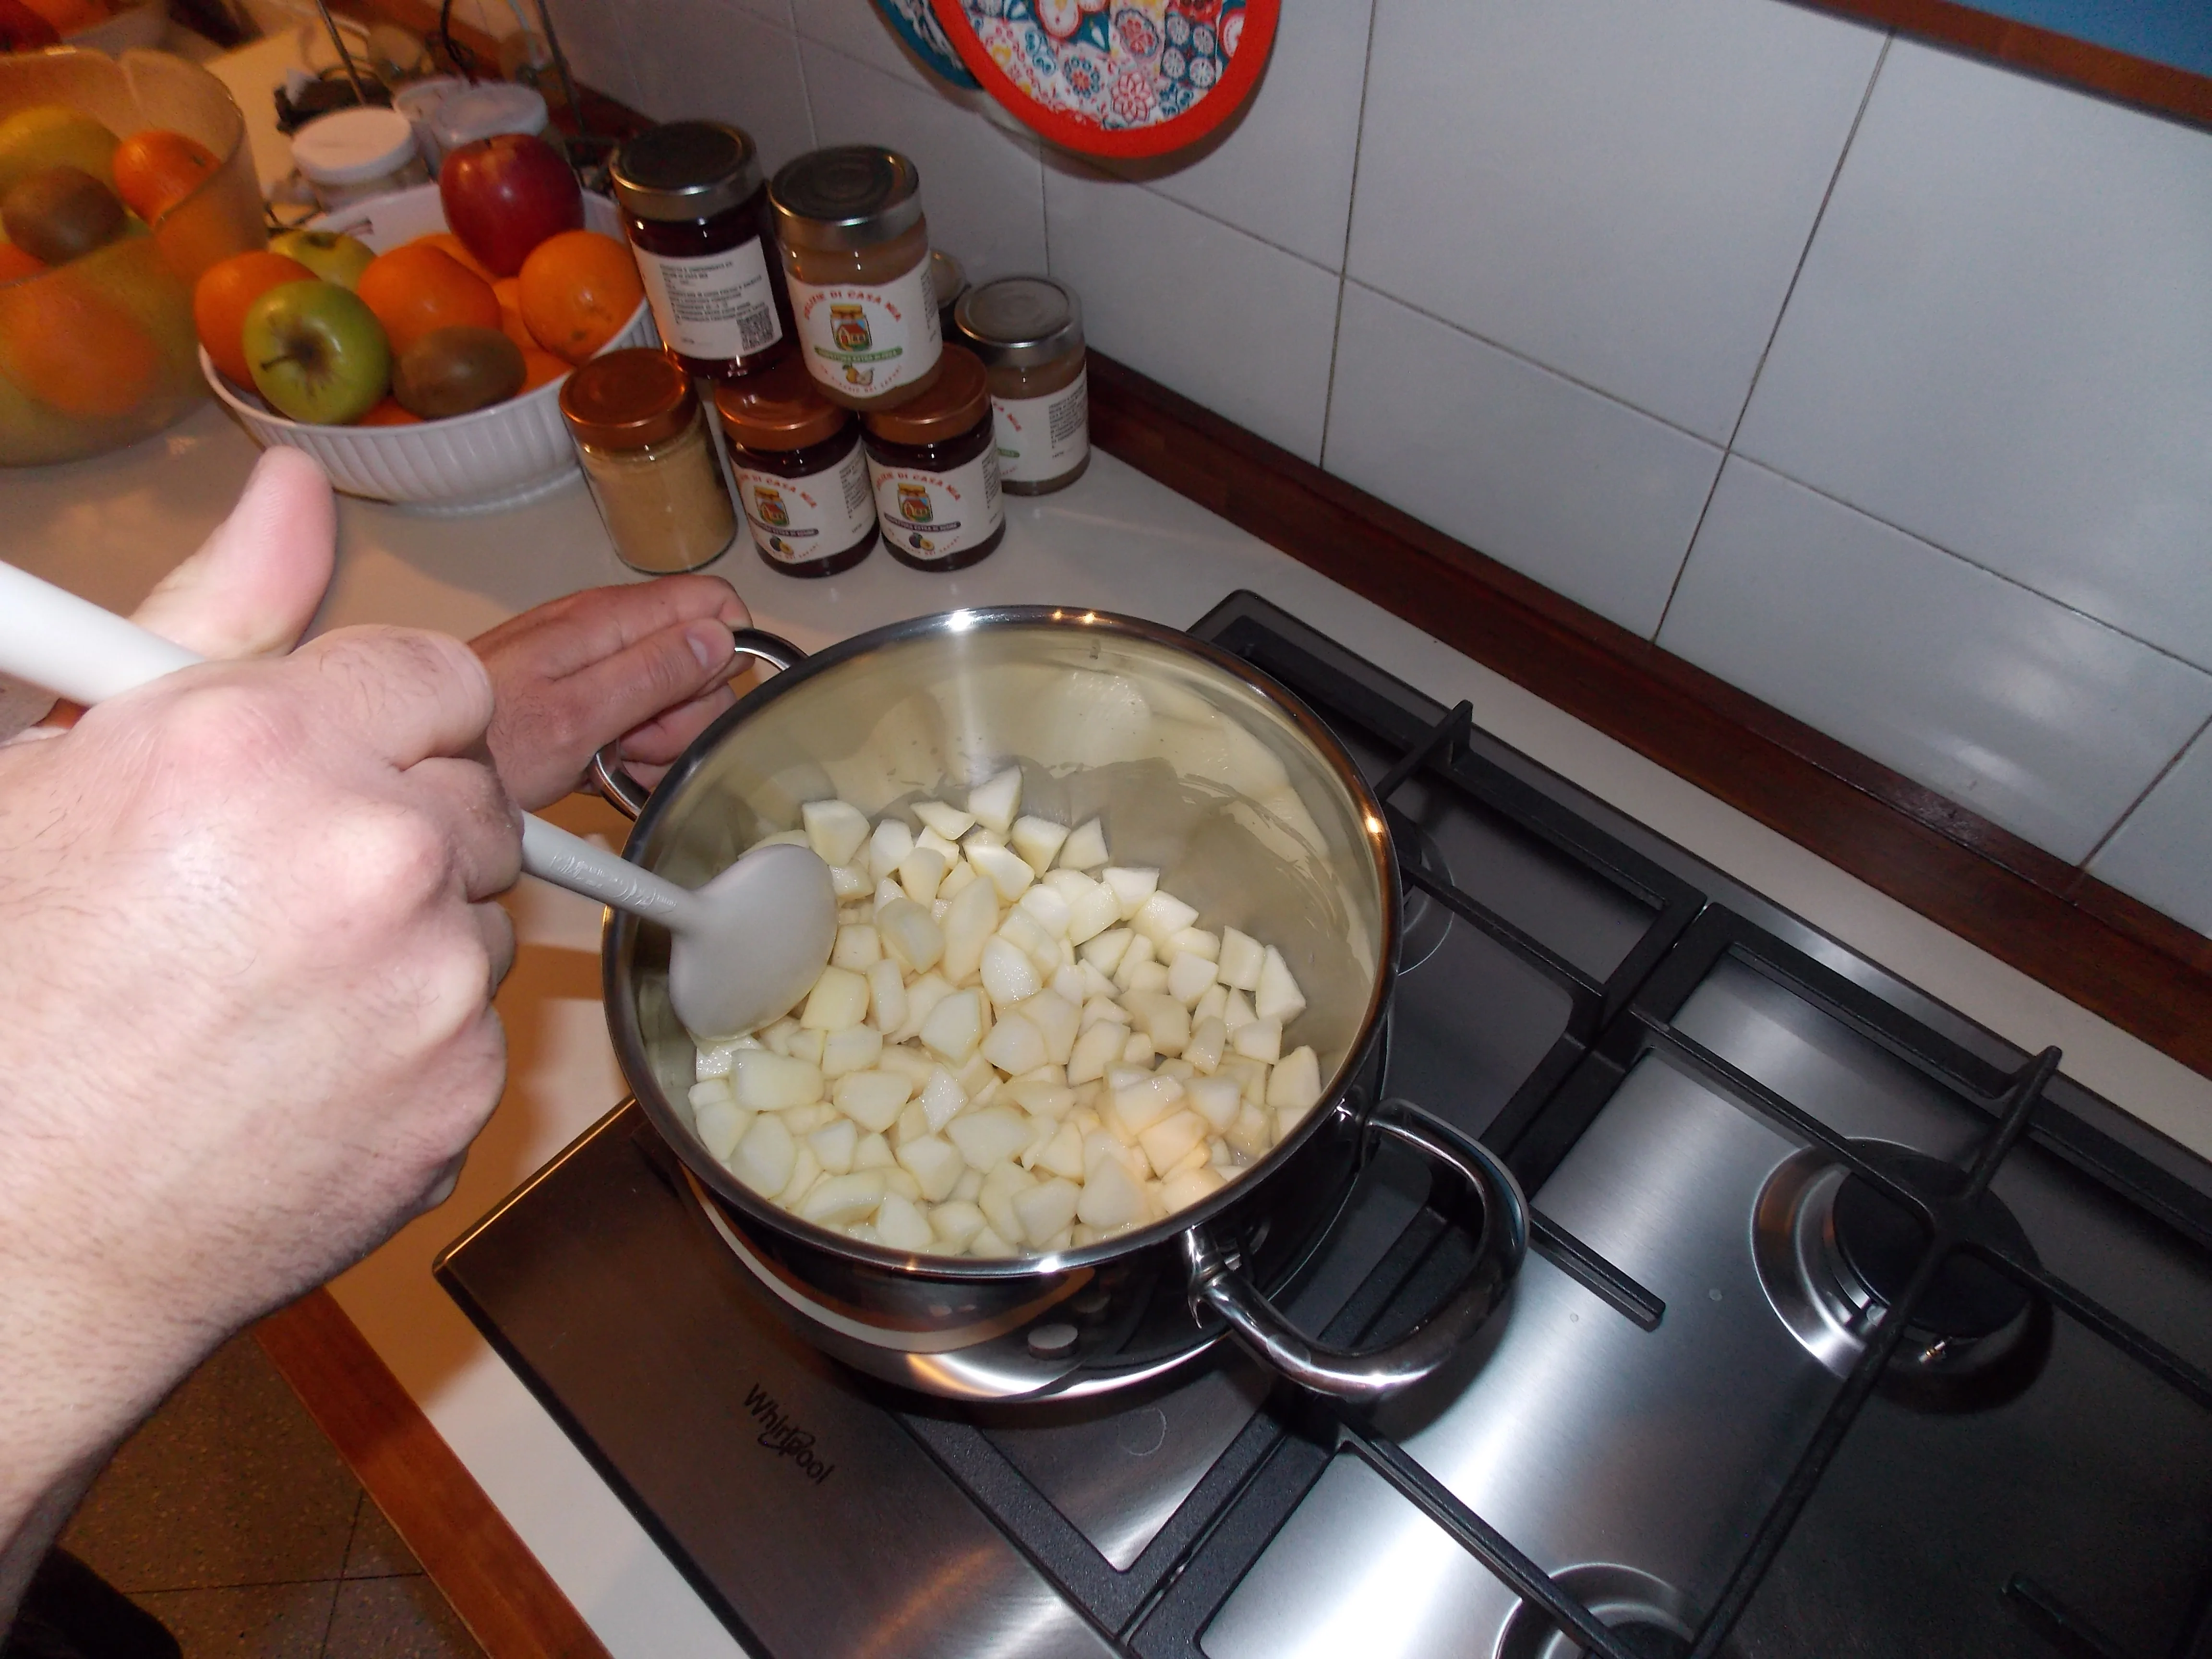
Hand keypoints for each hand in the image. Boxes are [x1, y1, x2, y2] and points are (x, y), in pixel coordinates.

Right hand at [0, 452, 519, 1593]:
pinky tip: (298, 1066)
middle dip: (402, 824)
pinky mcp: (467, 1086)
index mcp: (265, 742)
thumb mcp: (68, 767)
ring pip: (480, 909)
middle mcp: (374, 847)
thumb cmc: (14, 994)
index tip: (341, 764)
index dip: (390, 723)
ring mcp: (434, 976)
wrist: (11, 1230)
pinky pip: (476, 1020)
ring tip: (264, 989)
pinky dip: (413, 1037)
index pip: (445, 676)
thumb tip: (296, 494)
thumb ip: (216, 618)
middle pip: (477, 794)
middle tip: (273, 892)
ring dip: (409, 931)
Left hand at [469, 575, 752, 811]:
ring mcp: (596, 658)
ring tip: (613, 761)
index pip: (713, 603)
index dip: (722, 657)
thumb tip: (720, 638)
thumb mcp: (579, 719)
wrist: (421, 766)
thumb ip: (653, 673)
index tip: (689, 704)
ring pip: (676, 693)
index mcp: (610, 618)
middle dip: (686, 713)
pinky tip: (606, 768)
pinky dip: (637, 749)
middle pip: (701, 657)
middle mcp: (607, 626)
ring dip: (662, 740)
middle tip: (637, 744)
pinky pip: (641, 713)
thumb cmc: (490, 746)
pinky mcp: (585, 688)